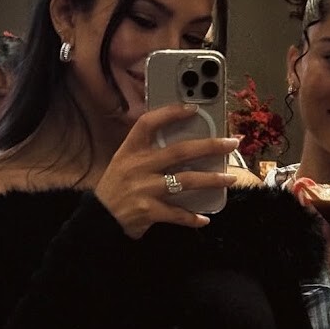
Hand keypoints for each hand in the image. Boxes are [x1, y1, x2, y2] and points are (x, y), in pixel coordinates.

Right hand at [94, 103, 238, 238]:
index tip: (193, 108)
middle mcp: (138, 166)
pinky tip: (204, 219)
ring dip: (211, 180)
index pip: (148, 124)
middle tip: (231, 143)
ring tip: (230, 178)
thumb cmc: (116, 188)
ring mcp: (144, 188)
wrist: (98, 219)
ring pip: (185, 180)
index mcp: (130, 150)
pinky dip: (192, 218)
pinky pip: (177, 213)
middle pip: (179, 151)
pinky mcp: (148, 210)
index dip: (170, 113)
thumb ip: (147, 152)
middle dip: (209, 146)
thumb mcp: (124, 162)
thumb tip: (184, 145)